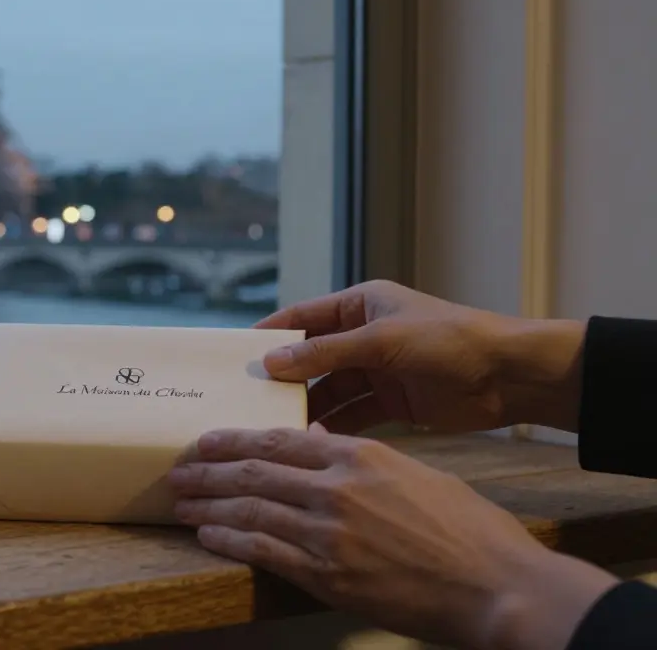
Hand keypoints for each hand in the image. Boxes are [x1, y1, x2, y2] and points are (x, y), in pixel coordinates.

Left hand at [168, 427, 619, 649]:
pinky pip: (264, 551)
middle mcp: (337, 488)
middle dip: (209, 471)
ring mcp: (329, 531)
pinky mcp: (328, 574)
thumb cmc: (469, 531)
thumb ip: (362, 459)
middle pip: (254, 471)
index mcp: (361, 455)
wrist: (497, 587)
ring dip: (209, 507)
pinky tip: (208, 537)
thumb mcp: (417, 474)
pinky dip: (230, 542)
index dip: (235, 440)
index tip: (206, 441)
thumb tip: (320, 441)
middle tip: (178, 472)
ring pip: (250, 510)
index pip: (280, 440)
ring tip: (182, 504)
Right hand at [254, 279, 585, 433]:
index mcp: (360, 305)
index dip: (269, 336)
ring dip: (306, 407)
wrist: (511, 376)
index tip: (235, 357)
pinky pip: (352, 414)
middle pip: (311, 358)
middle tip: (247, 401)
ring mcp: (377, 371)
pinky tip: (311, 441)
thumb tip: (271, 361)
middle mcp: (363, 336)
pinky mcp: (392, 404)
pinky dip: (333, 426)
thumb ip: (325, 353)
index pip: (301, 318)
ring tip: (273, 428)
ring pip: (329, 390)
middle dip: (283, 378)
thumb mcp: (380, 341)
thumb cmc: (449, 341)